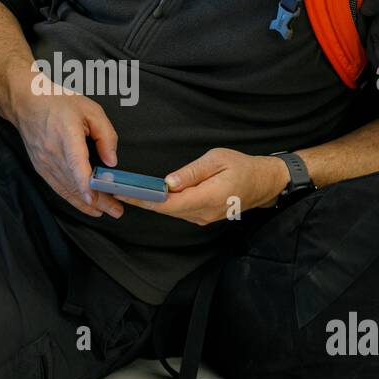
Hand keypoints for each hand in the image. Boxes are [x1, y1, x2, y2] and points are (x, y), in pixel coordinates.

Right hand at [10, 70, 123, 218]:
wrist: (26, 103)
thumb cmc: (58, 103)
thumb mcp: (90, 110)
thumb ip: (105, 135)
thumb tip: (111, 161)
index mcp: (66, 134)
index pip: (75, 162)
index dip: (84, 182)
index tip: (93, 197)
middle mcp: (53, 152)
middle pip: (76, 182)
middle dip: (98, 199)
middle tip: (117, 211)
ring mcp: (45, 163)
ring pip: (68, 189)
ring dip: (88, 203)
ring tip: (107, 211)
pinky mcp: (41, 169)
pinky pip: (59, 188)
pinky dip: (74, 199)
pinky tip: (88, 206)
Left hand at [114, 147, 287, 225]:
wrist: (263, 183)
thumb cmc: (242, 167)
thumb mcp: (217, 159)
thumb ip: (192, 172)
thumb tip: (169, 182)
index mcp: (208, 197)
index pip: (169, 203)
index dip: (145, 199)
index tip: (126, 192)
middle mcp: (204, 213)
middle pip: (166, 210)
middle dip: (141, 200)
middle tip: (116, 189)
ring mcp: (203, 218)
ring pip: (171, 211)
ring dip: (150, 202)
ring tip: (127, 189)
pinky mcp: (202, 216)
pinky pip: (179, 211)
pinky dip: (163, 203)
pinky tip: (149, 194)